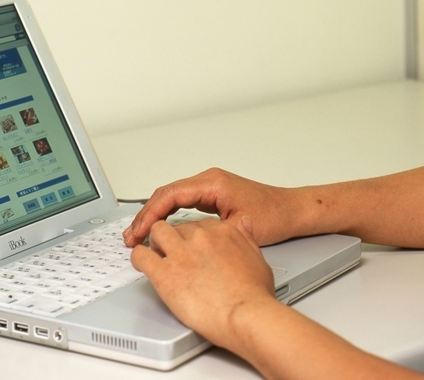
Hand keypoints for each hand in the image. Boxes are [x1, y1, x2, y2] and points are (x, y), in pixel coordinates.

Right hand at [122, 168, 297, 246]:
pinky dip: (168, 214)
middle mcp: (209, 180)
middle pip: (166, 194)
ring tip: (139, 234)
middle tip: (131, 236)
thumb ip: (206, 233)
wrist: (292, 211)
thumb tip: (180, 242)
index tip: (138, 232)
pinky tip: (160, 228)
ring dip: (155, 215)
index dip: (150, 215)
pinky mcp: (213, 194)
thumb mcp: (237, 228)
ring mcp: (210, 186)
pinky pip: (182, 201)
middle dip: (146, 215)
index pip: (170, 195)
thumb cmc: (273, 216)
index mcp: (212, 183)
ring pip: (172, 197)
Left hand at [131, 216, 276, 348]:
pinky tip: (141, 264)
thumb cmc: (254, 295)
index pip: (200, 225)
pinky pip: (141, 256)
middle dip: (174, 240)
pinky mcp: (165, 273)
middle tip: (173, 255)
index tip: (192, 247)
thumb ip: (247, 238)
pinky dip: (138, 258)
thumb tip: (243, 224)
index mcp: (222, 232)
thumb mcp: (258, 259)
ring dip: (154, 242)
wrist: (246, 315)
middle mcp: (200, 237)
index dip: (194, 237)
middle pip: (178, 227)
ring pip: (156, 231)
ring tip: (155, 255)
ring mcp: (181, 253)